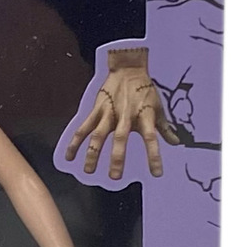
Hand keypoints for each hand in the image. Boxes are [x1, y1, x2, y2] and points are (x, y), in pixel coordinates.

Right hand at [64, 58, 177, 180]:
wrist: (128, 69)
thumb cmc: (145, 90)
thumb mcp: (158, 108)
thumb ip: (165, 128)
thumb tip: (176, 143)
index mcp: (144, 116)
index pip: (151, 138)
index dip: (154, 156)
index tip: (157, 174)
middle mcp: (125, 116)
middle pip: (120, 139)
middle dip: (117, 158)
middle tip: (115, 177)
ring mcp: (109, 113)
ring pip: (98, 135)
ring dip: (93, 154)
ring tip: (89, 171)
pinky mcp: (97, 110)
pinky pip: (84, 127)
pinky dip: (75, 142)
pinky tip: (69, 157)